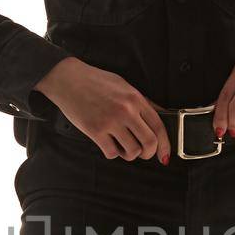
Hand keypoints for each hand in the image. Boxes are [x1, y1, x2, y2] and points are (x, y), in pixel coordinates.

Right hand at [35, 57, 172, 161]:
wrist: (68, 79)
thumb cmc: (96, 81)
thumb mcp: (124, 86)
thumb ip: (142, 102)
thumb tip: (161, 116)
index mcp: (135, 99)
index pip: (159, 126)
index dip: (165, 145)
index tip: (164, 155)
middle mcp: (126, 111)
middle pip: (149, 143)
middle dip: (148, 153)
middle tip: (142, 153)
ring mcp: (110, 122)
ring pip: (132, 151)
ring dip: (129, 154)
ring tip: (122, 145)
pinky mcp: (95, 131)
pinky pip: (112, 153)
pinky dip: (112, 153)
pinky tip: (108, 143)